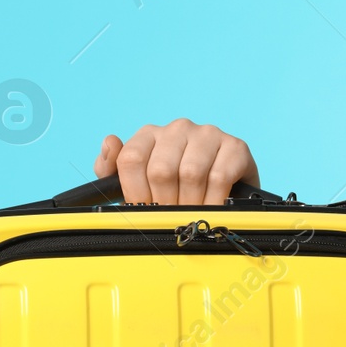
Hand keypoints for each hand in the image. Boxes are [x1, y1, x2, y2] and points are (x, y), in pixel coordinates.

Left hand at [94, 118, 259, 204]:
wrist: (225, 196)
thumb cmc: (175, 191)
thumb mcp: (138, 183)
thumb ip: (113, 169)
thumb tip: (110, 142)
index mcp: (149, 135)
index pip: (131, 159)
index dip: (136, 192)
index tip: (146, 209)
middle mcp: (177, 128)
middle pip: (160, 170)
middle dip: (164, 202)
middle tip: (171, 217)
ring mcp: (208, 134)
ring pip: (190, 173)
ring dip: (190, 203)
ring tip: (191, 214)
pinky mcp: (236, 146)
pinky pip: (219, 177)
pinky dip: (213, 200)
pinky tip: (212, 207)